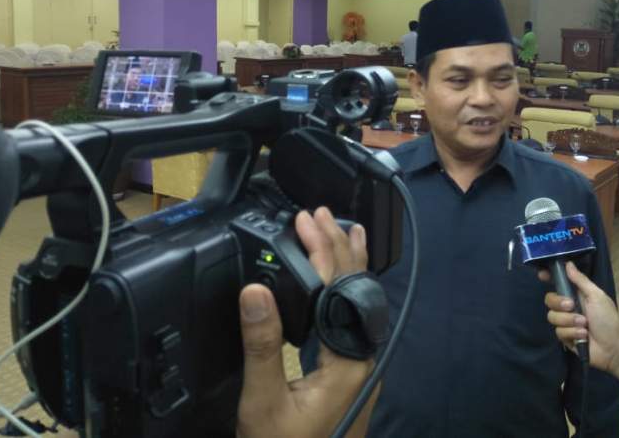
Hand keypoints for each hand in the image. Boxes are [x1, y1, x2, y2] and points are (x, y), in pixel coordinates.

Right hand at [236, 207, 371, 437]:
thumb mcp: (263, 404)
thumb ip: (261, 345)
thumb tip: (255, 287)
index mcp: (348, 358)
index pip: (340, 287)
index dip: (323, 249)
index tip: (305, 219)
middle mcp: (363, 356)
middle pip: (357, 288)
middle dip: (339, 247)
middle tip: (319, 214)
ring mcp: (360, 365)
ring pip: (359, 301)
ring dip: (347, 264)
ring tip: (341, 230)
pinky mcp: (350, 372)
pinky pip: (351, 317)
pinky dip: (343, 288)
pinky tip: (335, 281)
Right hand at [538, 261, 618, 372]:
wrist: (613, 347)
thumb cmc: (608, 318)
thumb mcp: (596, 296)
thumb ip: (581, 280)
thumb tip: (568, 263)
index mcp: (576, 294)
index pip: (558, 283)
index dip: (548, 277)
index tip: (542, 275)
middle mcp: (568, 307)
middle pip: (549, 299)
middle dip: (559, 303)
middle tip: (572, 306)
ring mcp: (566, 322)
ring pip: (552, 317)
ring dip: (569, 321)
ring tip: (584, 325)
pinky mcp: (565, 337)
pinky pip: (559, 332)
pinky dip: (572, 333)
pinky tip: (584, 336)